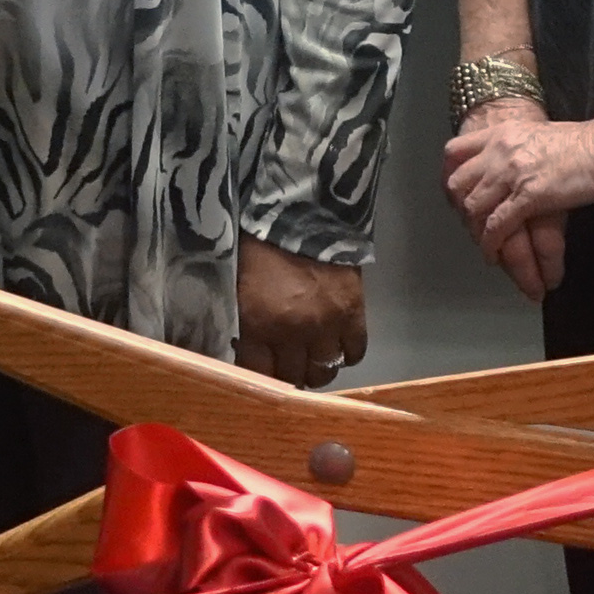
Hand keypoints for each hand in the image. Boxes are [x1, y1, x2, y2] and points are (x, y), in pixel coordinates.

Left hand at [234, 240, 368, 387]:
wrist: (305, 213)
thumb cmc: (262, 244)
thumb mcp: (238, 285)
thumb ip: (242, 320)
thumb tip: (242, 349)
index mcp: (258, 323)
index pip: (258, 374)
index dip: (258, 380)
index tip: (259, 375)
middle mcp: (293, 332)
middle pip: (292, 377)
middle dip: (287, 379)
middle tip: (286, 370)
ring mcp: (327, 325)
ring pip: (324, 371)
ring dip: (316, 371)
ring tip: (311, 362)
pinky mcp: (354, 313)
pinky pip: (355, 351)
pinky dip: (346, 354)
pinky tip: (337, 347)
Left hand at [443, 107, 593, 299]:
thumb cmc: (591, 141)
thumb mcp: (543, 135)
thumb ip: (522, 147)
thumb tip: (517, 166)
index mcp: (504, 132)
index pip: (455, 152)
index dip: (450, 176)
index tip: (454, 197)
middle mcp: (500, 150)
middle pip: (458, 184)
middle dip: (460, 209)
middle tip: (471, 228)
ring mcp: (512, 173)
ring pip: (474, 208)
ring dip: (476, 233)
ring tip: (484, 248)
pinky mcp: (529, 196)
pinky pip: (498, 226)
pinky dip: (492, 245)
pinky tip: (493, 256)